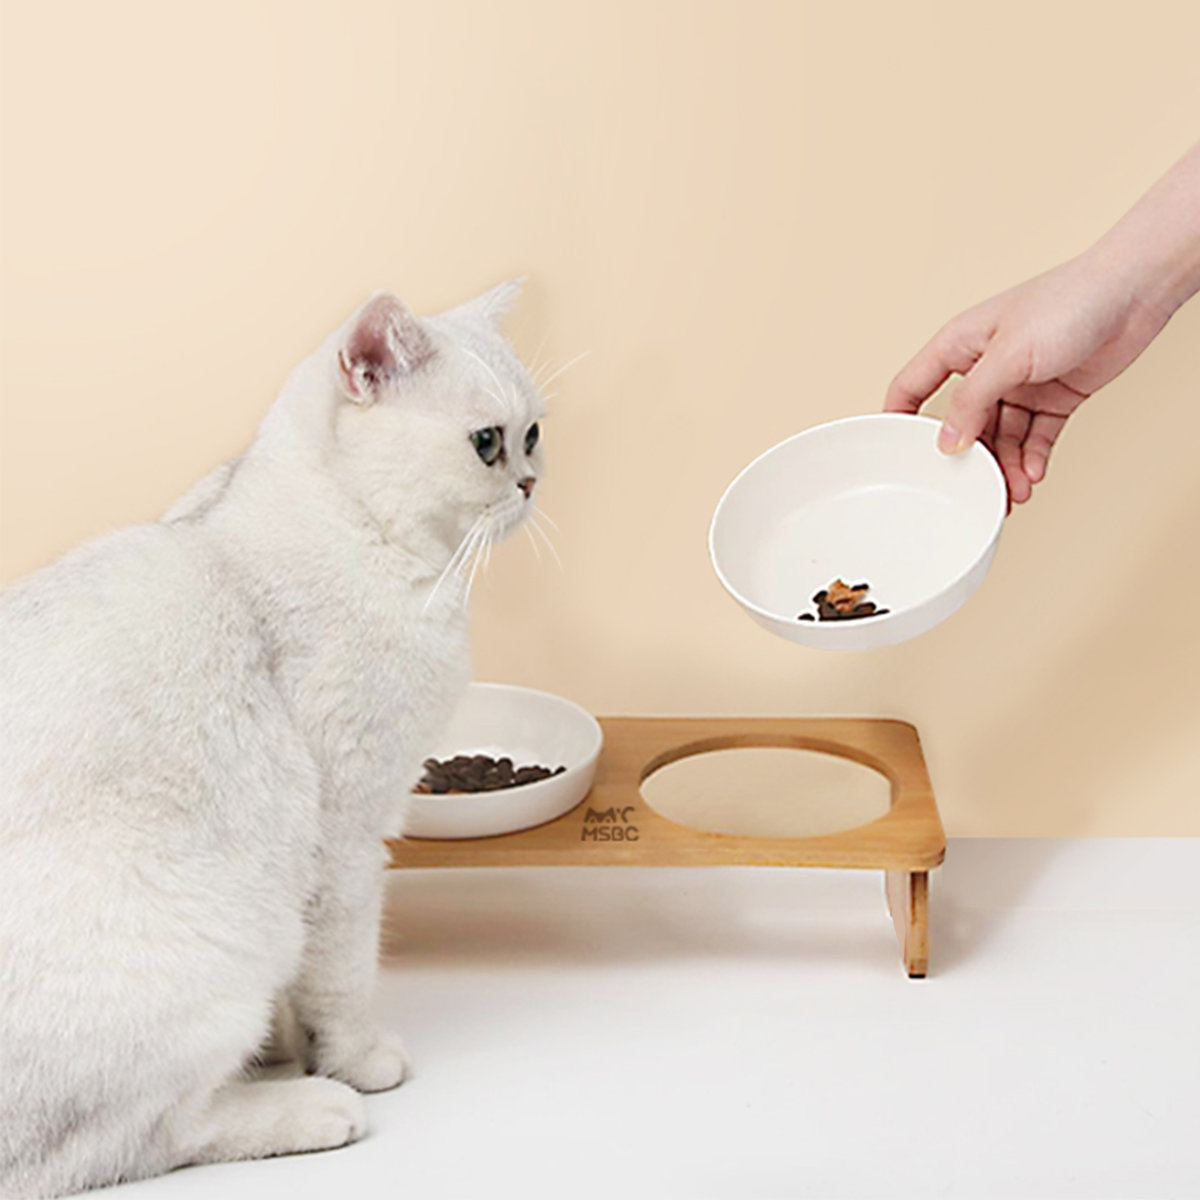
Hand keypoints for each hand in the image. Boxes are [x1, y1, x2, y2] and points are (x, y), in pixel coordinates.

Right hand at [884, 251, 1171, 502]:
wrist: (1137, 291)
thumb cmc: (1071, 300)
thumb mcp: (1008, 355)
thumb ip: (973, 401)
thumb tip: (947, 442)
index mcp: (960, 344)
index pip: (912, 386)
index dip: (899, 419)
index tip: (894, 455)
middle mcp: (985, 366)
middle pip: (962, 424)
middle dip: (968, 459)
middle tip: (970, 489)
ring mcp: (1019, 384)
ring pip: (1001, 437)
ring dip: (1006, 466)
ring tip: (1013, 492)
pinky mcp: (1053, 397)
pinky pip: (1035, 437)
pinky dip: (1033, 458)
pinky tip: (1033, 474)